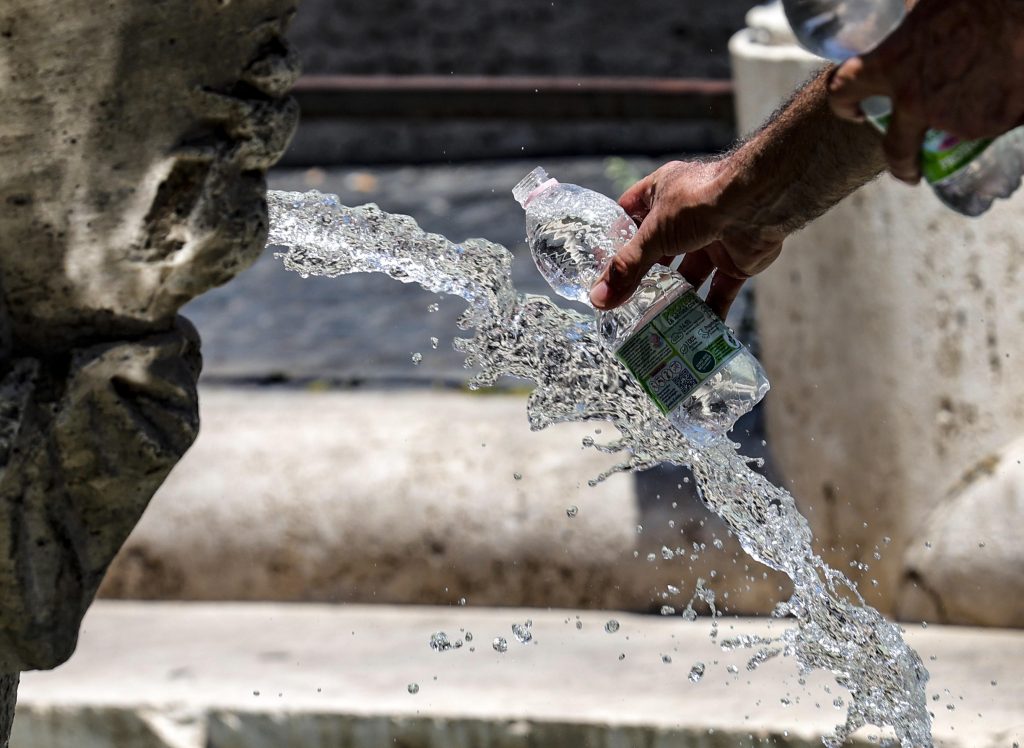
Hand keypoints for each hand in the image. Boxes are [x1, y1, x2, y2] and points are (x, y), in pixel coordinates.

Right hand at [589, 159, 783, 317]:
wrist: (758, 203)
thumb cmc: (699, 203)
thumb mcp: (654, 233)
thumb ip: (627, 268)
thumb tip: (597, 299)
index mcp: (662, 193)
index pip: (630, 215)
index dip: (616, 240)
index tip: (602, 269)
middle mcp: (687, 215)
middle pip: (658, 251)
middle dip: (644, 277)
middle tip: (624, 305)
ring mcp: (713, 238)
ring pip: (689, 274)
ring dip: (675, 297)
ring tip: (654, 324)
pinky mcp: (736, 260)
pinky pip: (720, 291)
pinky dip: (709, 311)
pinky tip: (695, 334)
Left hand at [828, 0, 1023, 182]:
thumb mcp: (927, 7)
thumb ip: (913, 29)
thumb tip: (910, 23)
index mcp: (892, 65)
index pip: (846, 90)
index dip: (844, 103)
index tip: (853, 112)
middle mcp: (917, 102)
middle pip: (896, 150)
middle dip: (900, 165)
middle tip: (907, 169)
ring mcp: (957, 119)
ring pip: (953, 130)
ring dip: (962, 117)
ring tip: (982, 86)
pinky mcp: (995, 123)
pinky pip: (991, 122)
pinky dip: (996, 110)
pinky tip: (1005, 84)